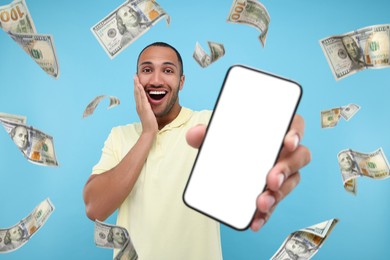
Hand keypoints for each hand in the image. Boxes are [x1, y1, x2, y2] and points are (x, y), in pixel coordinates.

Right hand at [134, 75, 157, 134]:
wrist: (150, 131)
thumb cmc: (150, 124)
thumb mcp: (149, 114)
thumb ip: (148, 109)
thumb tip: (150, 106)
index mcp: (140, 107)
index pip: (137, 95)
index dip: (137, 88)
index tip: (137, 81)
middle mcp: (139, 106)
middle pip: (136, 92)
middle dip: (135, 83)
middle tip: (134, 76)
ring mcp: (141, 107)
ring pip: (137, 93)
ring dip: (136, 84)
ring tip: (136, 77)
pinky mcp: (144, 108)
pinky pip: (142, 97)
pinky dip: (140, 91)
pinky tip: (140, 85)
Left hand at [186, 114, 310, 230]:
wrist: (226, 164)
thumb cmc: (232, 144)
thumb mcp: (219, 137)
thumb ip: (206, 134)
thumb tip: (194, 134)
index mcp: (274, 131)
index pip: (294, 126)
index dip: (295, 132)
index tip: (288, 142)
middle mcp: (283, 152)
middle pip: (299, 157)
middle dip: (286, 168)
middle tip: (271, 179)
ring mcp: (281, 173)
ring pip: (290, 182)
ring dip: (278, 194)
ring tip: (261, 203)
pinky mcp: (272, 193)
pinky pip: (275, 203)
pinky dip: (266, 214)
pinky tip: (256, 221)